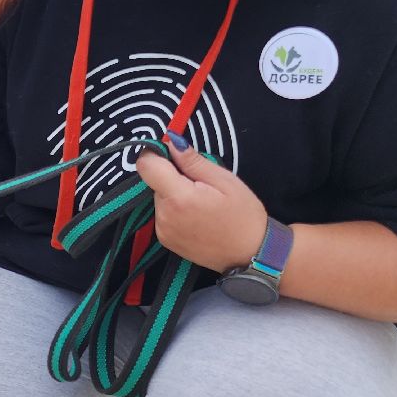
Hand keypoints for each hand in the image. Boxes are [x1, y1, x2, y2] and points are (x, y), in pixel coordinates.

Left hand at [135, 133, 269, 272]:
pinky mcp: (165, 241)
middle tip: (201, 185)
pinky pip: (162, 215)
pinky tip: (196, 217)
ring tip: (201, 203)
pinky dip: (174, 210)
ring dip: (173, 194)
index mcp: (178, 197)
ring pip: (158, 198)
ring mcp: (162, 231)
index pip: (146, 165)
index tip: (173, 155)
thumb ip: (193, 161)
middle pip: (154, 181)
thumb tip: (171, 142)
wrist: (251, 255)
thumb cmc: (243, 215)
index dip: (156, 154)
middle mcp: (164, 215)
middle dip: (172, 177)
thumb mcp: (224, 180)